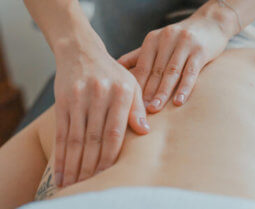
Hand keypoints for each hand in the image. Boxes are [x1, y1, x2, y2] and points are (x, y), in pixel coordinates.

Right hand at [54, 37, 149, 186]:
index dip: (110, 156)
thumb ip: (137, 108)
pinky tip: (61, 170)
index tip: (108, 175)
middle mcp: (99, 95)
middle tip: (88, 186)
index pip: (115, 132)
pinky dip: (60, 154)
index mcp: (121, 92)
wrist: (81, 51)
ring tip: (73, 184)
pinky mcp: (62, 101)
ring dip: (74, 165)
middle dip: (91, 166)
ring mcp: (78, 98)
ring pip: (76, 139)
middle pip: (94, 139)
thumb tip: (144, 132)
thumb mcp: (131, 84)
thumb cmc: (112, 72)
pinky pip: (61, 132)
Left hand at [118, 15, 229, 112]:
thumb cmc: (180, 38)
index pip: (142, 66)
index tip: (130, 104)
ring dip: (162, 92)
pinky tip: (179, 101)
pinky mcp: (200, 50)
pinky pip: (191, 72)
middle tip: (140, 111)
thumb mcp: (158, 42)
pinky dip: (184, 87)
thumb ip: (138, 55)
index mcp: (153, 39)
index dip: (136, 86)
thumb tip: (116, 67)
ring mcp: (184, 44)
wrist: (210, 23)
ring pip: (171, 72)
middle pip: (155, 71)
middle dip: (147, 92)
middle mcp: (167, 39)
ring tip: (155, 109)